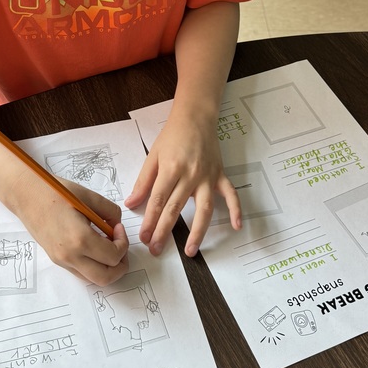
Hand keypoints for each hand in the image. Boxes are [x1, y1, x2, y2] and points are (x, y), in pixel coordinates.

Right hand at [16, 171, 129, 284]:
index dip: (123, 243)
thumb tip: (117, 224)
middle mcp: (70, 256)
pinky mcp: (57, 260)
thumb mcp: (88, 196)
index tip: (118, 227)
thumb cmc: (55, 191)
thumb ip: (110, 212)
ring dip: (107, 267)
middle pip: (106, 278)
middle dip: (120, 265)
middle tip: (120, 246)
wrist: (26, 195)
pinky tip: (94, 246)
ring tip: (108, 246)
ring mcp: (62, 261)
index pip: (113, 256)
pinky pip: (81, 272)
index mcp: (80, 239)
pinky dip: (94, 265)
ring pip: (93, 279)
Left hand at [125, 111, 241, 258]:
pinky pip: (230, 194)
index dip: (150, 221)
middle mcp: (190, 175)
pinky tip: (236, 226)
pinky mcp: (220, 175)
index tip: (144, 237)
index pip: (158, 201)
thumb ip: (143, 182)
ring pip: (204, 208)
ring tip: (190, 250)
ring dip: (198, 231)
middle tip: (156, 249)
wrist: (195, 117)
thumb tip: (131, 203)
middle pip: (176, 208)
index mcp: (171, 169)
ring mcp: (207, 176)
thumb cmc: (172, 136)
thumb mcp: (153, 156)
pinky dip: (236, 210)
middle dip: (164, 231)